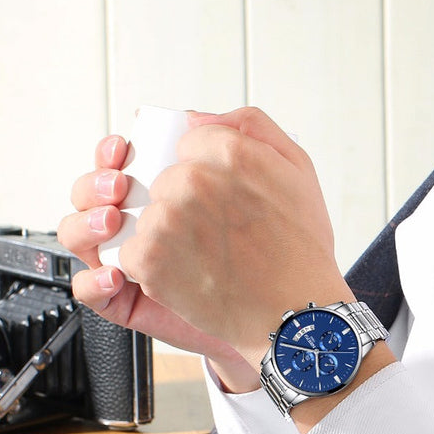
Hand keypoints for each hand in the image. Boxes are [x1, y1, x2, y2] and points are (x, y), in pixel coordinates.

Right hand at [57, 133, 258, 391]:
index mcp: (168, 191)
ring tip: (113, 222)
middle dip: (95, 185)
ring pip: (79, 235)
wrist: (288, 308)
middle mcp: (144, 224)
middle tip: (119, 186)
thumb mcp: (279, 173)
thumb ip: (243, 133)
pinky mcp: (129, 300)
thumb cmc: (280, 245)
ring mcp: (133, 262)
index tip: (124, 150)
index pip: (121, 163)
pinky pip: (89, 289)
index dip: (113, 153)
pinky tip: (116, 275)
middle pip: (90, 194)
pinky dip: (92, 280)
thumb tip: (192, 117)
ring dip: (85, 223)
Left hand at [116, 107, 353, 367]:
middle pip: (165, 181)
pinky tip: (187, 276)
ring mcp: (166, 221)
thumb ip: (248, 126)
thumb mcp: (298, 169)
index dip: (205, 174)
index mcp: (228, 152)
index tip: (221, 201)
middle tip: (216, 236)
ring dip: (168, 236)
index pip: (190, 145)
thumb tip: (194, 118)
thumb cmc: (301, 250)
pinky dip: (153, 267)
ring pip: (147, 216)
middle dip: (183, 205)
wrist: (294, 315)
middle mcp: (192, 182)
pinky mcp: (149, 260)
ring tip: (204, 259)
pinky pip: (132, 252)